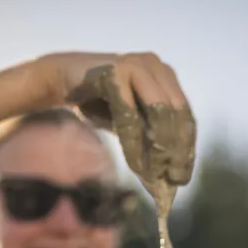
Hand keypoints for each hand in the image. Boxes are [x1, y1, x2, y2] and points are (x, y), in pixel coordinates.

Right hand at [33, 52, 195, 188]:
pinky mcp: (115, 72)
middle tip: (172, 181)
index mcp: (165, 75)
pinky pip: (130, 114)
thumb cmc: (97, 102)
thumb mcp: (130, 123)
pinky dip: (134, 143)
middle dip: (176, 152)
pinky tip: (134, 166)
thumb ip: (149, 140)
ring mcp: (136, 65)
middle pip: (177, 113)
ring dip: (157, 149)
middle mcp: (155, 66)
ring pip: (158, 112)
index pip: (185, 115)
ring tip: (153, 176)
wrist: (59, 79)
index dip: (187, 148)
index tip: (183, 178)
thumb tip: (166, 179)